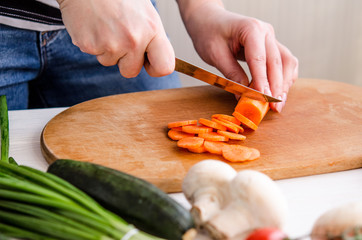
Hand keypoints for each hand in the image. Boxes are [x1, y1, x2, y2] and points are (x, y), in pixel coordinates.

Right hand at [57, 0, 174, 77]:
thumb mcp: (145, 13)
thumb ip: (152, 38)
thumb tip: (157, 59)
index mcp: (152, 29)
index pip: (164, 67)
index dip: (155, 68)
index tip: (148, 62)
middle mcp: (134, 40)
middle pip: (131, 71)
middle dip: (125, 60)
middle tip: (119, 37)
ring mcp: (112, 44)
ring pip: (110, 62)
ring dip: (107, 50)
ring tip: (105, 26)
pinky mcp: (90, 45)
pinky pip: (95, 55)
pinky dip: (93, 43)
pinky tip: (94, 26)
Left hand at [178, 1, 297, 111]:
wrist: (208, 20)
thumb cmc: (209, 33)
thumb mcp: (215, 55)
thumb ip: (231, 74)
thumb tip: (244, 96)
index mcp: (251, 29)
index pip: (260, 59)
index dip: (263, 82)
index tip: (265, 99)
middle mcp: (266, 31)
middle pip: (277, 62)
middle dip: (277, 87)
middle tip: (274, 107)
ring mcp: (270, 37)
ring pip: (286, 62)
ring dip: (284, 83)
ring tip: (278, 102)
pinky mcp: (270, 45)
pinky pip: (284, 62)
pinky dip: (283, 77)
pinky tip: (278, 91)